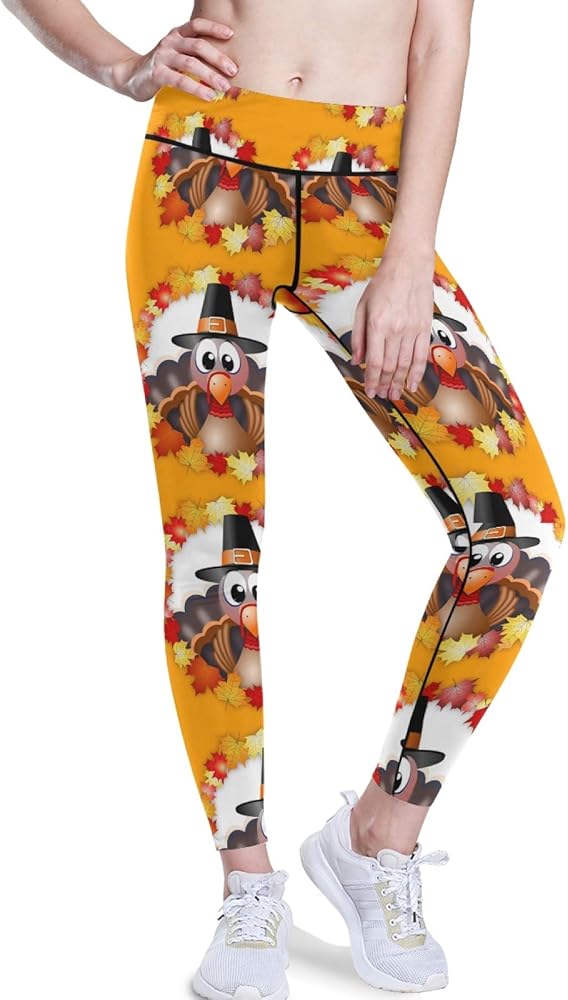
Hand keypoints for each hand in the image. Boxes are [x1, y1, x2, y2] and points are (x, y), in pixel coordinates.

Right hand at [113, 18, 237, 101]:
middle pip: (198, 45)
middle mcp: (170, 42)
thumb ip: (194, 56)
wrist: (131, 76)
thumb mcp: (177, 55)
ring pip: (191, 63)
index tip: (230, 35)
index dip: (214, 27)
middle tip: (233, 71)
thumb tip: (223, 69)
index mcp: (176, 34)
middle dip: (218, 58)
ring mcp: (162, 57)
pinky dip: (196, 88)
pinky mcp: (157, 74)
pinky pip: (180, 80)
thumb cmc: (161, 67)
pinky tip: (208, 96)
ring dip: (210, 75)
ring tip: (224, 87)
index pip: (197, 25)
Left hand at [350, 249, 433, 400]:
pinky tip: (412, 384)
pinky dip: (417, 373)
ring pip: (405, 364)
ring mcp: (412, 330)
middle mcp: (396, 330)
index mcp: (378, 325)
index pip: (374, 361)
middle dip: (384, 384)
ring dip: (398, 382)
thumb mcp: (362, 307)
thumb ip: (359, 336)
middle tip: (381, 395)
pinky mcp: (425, 328)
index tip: (370, 391)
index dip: (372, 380)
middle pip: (389, 366)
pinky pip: (421, 356)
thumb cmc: (383, 283)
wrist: (408, 265)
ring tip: (394, 394)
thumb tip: (356, 360)